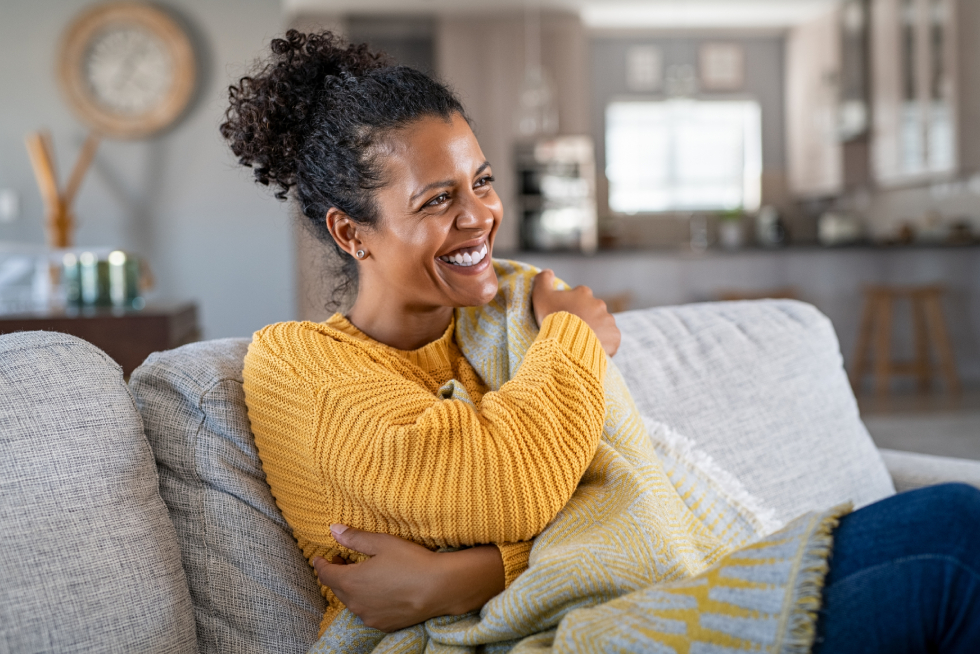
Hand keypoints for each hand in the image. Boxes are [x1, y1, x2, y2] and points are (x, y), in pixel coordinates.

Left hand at [313, 524, 504, 631]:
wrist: (440, 588)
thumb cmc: (411, 561)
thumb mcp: (382, 543)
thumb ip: (355, 538)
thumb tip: (334, 529)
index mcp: (350, 581)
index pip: (325, 574)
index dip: (321, 564)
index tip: (321, 557)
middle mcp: (355, 603)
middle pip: (336, 588)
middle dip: (336, 574)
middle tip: (342, 560)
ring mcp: (369, 616)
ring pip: (352, 601)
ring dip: (351, 588)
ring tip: (361, 575)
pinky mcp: (383, 624)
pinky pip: (367, 611)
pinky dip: (366, 600)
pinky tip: (378, 591)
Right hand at [531, 269, 620, 356]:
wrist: (567, 343)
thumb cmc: (553, 319)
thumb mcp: (541, 297)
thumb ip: (543, 280)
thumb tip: (548, 271)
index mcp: (583, 293)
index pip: (579, 296)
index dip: (571, 306)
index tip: (565, 316)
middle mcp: (599, 304)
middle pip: (592, 311)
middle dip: (585, 318)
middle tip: (573, 330)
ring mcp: (608, 320)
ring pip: (602, 325)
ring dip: (595, 331)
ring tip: (582, 343)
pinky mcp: (615, 336)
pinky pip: (610, 339)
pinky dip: (604, 344)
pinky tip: (593, 349)